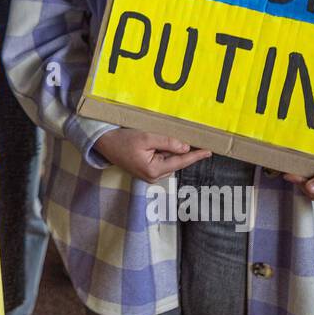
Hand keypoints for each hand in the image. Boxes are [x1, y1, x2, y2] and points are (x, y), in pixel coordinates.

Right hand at [91, 129, 210, 181]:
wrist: (104, 143)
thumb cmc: (122, 140)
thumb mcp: (146, 138)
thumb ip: (167, 142)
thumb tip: (185, 148)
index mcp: (154, 170)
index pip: (181, 162)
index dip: (196, 156)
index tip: (209, 151)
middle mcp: (152, 176)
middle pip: (176, 161)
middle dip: (184, 151)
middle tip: (195, 138)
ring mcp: (149, 174)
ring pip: (169, 160)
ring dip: (173, 150)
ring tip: (174, 137)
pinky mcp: (145, 169)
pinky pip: (161, 159)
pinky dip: (165, 151)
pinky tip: (162, 142)